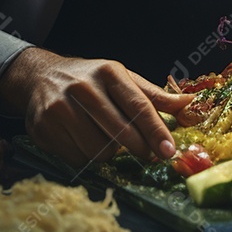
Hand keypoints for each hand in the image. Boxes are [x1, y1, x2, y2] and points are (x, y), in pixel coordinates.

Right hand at [0, 47, 192, 166]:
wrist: (41, 77)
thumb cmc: (92, 80)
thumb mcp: (123, 79)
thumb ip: (154, 96)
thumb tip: (190, 103)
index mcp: (108, 73)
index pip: (138, 106)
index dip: (156, 131)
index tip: (168, 151)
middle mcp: (83, 87)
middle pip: (120, 131)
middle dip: (139, 148)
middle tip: (148, 155)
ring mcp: (60, 108)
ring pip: (98, 150)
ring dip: (109, 152)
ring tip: (105, 137)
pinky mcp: (43, 127)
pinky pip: (77, 158)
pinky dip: (86, 156)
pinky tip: (83, 140)